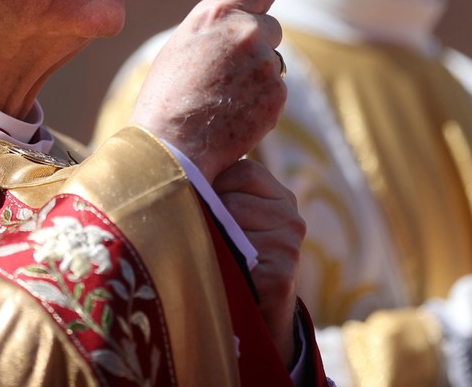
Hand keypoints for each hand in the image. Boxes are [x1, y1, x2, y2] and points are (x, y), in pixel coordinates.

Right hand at [131, 0, 284, 181]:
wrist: (174, 148)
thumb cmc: (166, 98)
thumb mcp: (182, 45)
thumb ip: (215, 26)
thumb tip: (236, 20)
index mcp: (216, 13)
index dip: (258, 0)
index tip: (255, 10)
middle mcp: (245, 31)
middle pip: (271, 25)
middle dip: (258, 44)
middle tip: (231, 68)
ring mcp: (265, 63)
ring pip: (273, 61)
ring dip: (259, 75)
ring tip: (225, 97)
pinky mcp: (277, 94)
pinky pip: (276, 90)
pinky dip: (262, 102)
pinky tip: (235, 114)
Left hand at [213, 159, 304, 364]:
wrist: (255, 312)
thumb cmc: (234, 255)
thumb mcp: (235, 216)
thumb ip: (221, 189)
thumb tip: (179, 160)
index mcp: (282, 197)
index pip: (244, 170)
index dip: (216, 183)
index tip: (202, 202)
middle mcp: (292, 218)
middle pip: (232, 200)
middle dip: (208, 214)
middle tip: (199, 233)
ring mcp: (289, 247)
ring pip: (229, 227)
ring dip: (211, 240)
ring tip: (210, 254)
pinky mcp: (281, 275)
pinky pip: (235, 258)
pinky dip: (220, 265)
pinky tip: (221, 272)